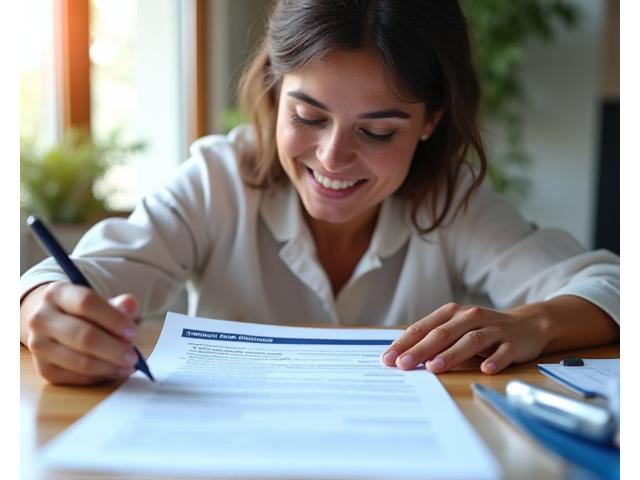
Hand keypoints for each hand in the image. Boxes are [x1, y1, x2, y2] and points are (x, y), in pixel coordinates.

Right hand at [20, 282, 139, 384]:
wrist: (58, 327)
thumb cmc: (87, 314)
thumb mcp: (102, 304)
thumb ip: (119, 306)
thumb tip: (130, 304)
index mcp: (56, 293)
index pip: (86, 302)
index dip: (113, 318)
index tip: (133, 331)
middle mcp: (41, 318)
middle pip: (82, 335)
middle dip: (114, 348)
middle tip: (133, 356)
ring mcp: (38, 345)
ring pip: (80, 361)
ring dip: (109, 366)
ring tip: (128, 366)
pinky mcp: (44, 369)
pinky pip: (77, 377)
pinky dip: (100, 376)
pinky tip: (115, 371)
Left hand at [380, 302, 549, 373]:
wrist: (528, 324)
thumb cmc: (482, 330)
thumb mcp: (456, 329)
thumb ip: (433, 340)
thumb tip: (402, 356)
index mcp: (452, 313)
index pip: (423, 328)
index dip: (405, 343)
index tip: (388, 359)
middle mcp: (471, 317)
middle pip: (442, 333)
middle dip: (421, 350)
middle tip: (404, 364)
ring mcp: (493, 329)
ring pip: (470, 340)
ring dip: (451, 354)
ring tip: (434, 367)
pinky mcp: (513, 342)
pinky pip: (503, 351)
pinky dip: (494, 359)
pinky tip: (485, 369)